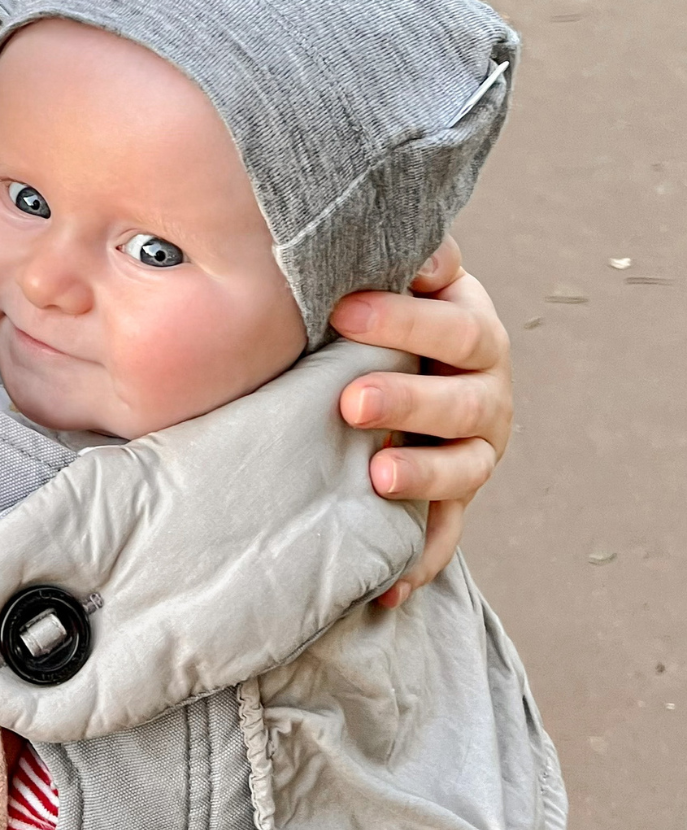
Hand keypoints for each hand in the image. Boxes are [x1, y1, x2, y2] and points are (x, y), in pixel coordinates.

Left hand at [330, 237, 512, 608]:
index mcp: (475, 335)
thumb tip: (406, 241)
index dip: (402, 320)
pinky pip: (443, 538)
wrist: (429, 371)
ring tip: (379, 480)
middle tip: (351, 403)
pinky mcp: (454, 502)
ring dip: (424, 478)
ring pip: (462, 471)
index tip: (343, 313)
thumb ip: (415, 262)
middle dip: (408, 402)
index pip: (451, 325)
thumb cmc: (402, 322)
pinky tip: (387, 588)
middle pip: (461, 401)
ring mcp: (474, 454)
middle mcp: (486, 395)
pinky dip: (418, 562)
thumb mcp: (414, 284)